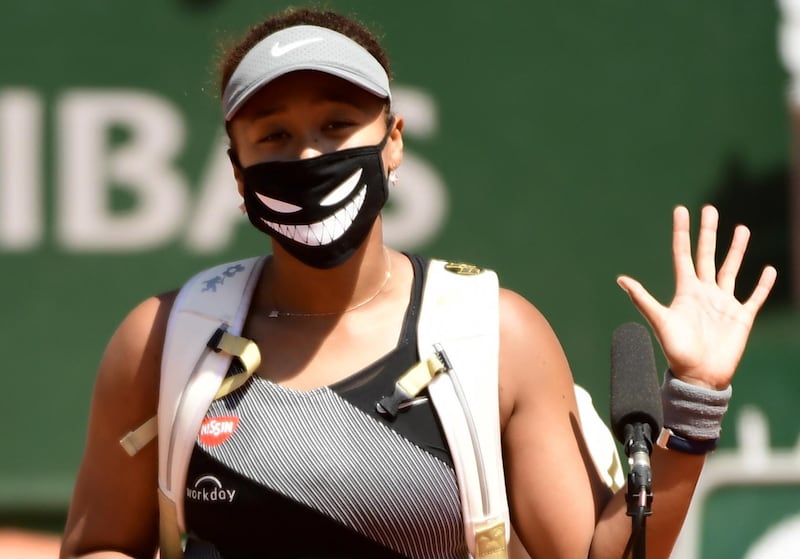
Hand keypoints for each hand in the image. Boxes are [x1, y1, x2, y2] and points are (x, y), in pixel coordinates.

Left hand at [616, 205, 776, 388]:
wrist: (699, 376)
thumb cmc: (677, 350)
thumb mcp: (660, 321)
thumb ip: (643, 299)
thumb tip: (620, 279)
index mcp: (686, 291)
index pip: (683, 254)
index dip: (682, 233)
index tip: (681, 210)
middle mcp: (704, 293)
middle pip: (707, 255)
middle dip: (709, 232)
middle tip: (710, 208)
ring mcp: (724, 303)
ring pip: (731, 270)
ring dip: (736, 250)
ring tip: (742, 228)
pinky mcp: (741, 317)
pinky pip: (754, 297)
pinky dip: (762, 285)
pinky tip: (768, 270)